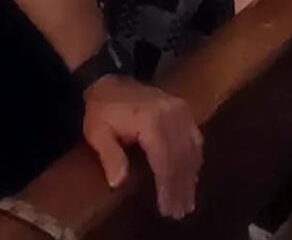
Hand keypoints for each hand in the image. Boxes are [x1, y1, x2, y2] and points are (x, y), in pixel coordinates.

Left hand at [83, 75, 201, 219]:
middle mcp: (170, 114)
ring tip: (187, 201)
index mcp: (149, 120)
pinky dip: (195, 158)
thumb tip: (119, 182)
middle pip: (180, 157)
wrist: (108, 79)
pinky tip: (192, 175)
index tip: (166, 208)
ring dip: (190, 176)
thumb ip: (109, 156)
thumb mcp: (96, 131)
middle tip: (180, 211)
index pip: (164, 160)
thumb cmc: (101, 108)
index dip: (167, 187)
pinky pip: (194, 136)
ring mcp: (179, 109)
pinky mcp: (182, 108)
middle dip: (181, 187)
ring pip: (191, 149)